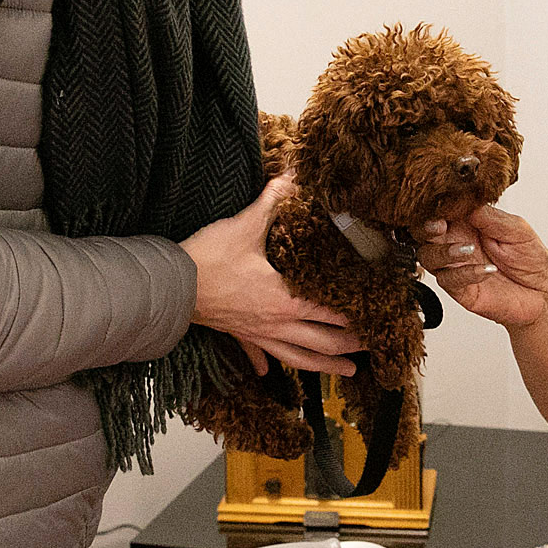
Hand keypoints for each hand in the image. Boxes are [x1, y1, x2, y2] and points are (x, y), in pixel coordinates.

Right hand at [182, 176, 362, 376]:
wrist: (169, 286)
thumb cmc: (208, 260)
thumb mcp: (245, 226)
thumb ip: (274, 200)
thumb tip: (295, 174)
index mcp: (284, 301)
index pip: (330, 313)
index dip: (357, 317)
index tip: (378, 318)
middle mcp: (275, 324)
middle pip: (321, 343)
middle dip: (350, 346)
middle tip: (375, 346)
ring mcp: (256, 333)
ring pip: (297, 357)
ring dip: (324, 365)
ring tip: (347, 371)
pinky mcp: (238, 333)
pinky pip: (256, 353)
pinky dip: (265, 364)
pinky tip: (266, 373)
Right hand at [415, 203, 547, 329]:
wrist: (543, 294)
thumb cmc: (530, 259)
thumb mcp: (516, 229)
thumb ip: (489, 216)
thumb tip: (464, 199)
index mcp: (467, 223)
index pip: (441, 209)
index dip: (436, 205)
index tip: (440, 202)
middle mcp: (456, 243)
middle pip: (422, 233)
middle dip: (426, 227)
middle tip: (440, 225)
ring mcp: (455, 267)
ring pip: (428, 257)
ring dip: (444, 251)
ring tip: (468, 249)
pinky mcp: (460, 290)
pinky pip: (450, 280)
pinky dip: (465, 273)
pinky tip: (487, 270)